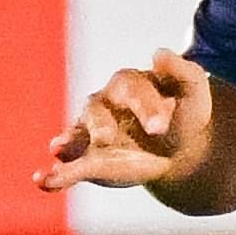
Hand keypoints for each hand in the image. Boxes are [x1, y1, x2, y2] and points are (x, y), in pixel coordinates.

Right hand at [41, 52, 217, 194]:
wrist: (181, 146)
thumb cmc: (184, 112)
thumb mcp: (192, 89)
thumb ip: (180, 70)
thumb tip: (160, 53)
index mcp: (128, 84)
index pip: (132, 90)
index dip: (145, 107)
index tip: (160, 127)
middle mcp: (103, 106)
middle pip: (97, 112)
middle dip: (102, 126)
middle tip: (108, 138)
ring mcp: (93, 134)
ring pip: (76, 136)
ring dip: (66, 143)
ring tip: (58, 150)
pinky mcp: (90, 162)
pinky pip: (70, 167)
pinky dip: (55, 175)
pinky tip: (42, 181)